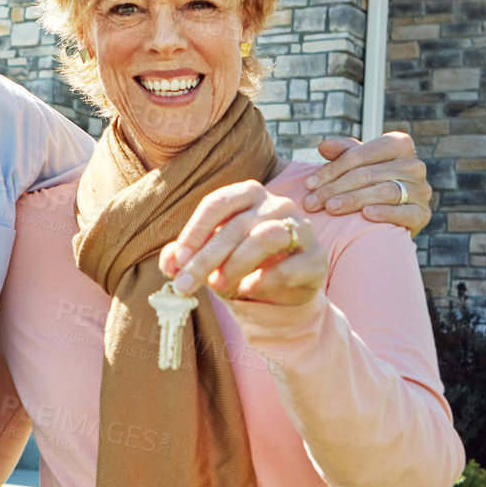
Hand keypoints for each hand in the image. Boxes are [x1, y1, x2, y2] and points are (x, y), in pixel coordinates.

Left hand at [159, 181, 325, 305]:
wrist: (282, 292)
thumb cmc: (241, 265)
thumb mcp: (210, 259)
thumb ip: (186, 257)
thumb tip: (169, 263)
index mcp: (248, 194)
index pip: (217, 203)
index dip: (195, 230)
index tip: (179, 258)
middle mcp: (277, 204)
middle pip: (236, 226)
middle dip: (206, 258)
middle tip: (185, 284)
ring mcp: (301, 228)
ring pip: (265, 238)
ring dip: (235, 265)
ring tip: (217, 287)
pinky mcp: (317, 257)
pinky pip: (290, 266)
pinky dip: (264, 280)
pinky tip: (248, 289)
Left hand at [302, 132, 431, 232]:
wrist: (388, 218)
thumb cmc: (367, 183)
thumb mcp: (355, 164)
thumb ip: (341, 152)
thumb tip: (323, 145)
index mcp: (399, 144)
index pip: (360, 154)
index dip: (332, 169)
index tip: (308, 184)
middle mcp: (414, 164)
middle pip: (369, 174)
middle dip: (336, 188)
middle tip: (312, 202)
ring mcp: (421, 189)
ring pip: (385, 191)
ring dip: (354, 200)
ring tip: (331, 208)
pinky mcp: (423, 214)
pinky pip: (405, 212)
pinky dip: (385, 213)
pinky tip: (365, 215)